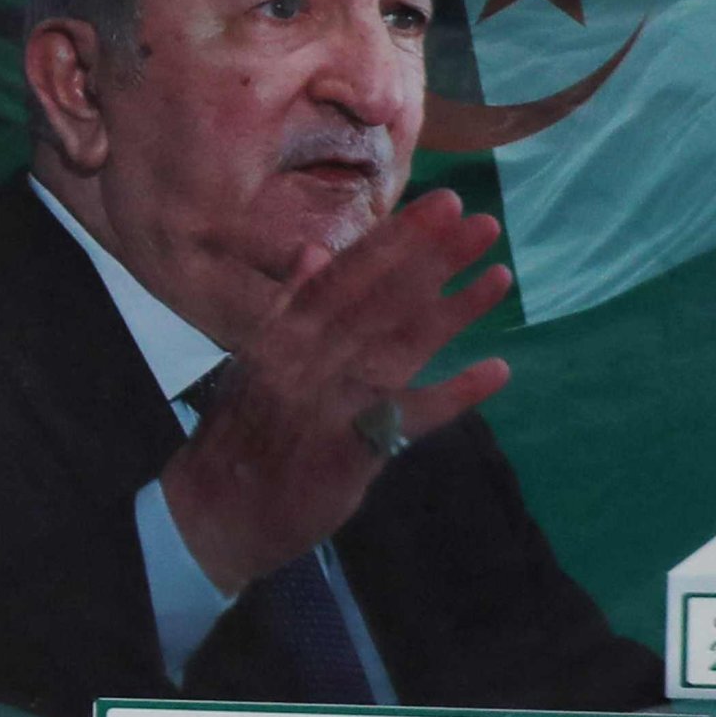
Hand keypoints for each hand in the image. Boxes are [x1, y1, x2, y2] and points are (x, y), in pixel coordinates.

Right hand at [161, 187, 513, 596]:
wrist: (214, 512)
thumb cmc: (242, 432)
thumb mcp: (253, 360)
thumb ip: (289, 309)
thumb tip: (315, 251)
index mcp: (281, 335)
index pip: (345, 276)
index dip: (397, 238)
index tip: (442, 204)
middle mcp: (305, 362)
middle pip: (377, 303)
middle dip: (432, 260)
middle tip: (482, 224)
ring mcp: (330, 406)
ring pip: (398, 349)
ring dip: (453, 312)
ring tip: (500, 278)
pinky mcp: (352, 451)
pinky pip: (409, 420)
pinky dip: (452, 394)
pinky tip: (496, 370)